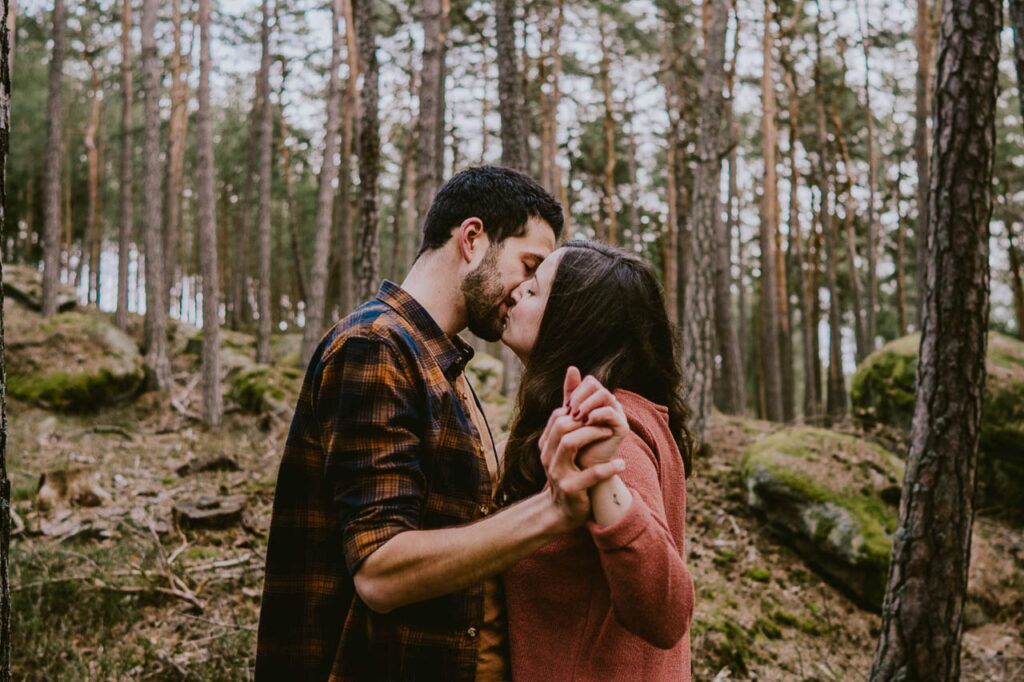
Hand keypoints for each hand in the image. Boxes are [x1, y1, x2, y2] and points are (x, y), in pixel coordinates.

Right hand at [539, 367, 625, 529]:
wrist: (562, 512)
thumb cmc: (570, 470)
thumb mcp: (568, 440)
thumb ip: (571, 406)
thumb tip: (574, 369)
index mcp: (547, 443)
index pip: (559, 415)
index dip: (578, 409)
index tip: (597, 411)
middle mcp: (547, 456)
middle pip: (561, 425)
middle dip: (585, 420)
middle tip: (605, 419)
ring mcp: (557, 473)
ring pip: (570, 444)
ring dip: (593, 435)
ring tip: (611, 433)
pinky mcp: (570, 490)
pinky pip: (589, 476)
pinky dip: (606, 468)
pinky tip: (621, 463)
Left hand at [566, 374, 628, 468]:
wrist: (582, 469)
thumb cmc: (574, 443)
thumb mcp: (569, 416)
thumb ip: (571, 394)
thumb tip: (572, 367)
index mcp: (598, 401)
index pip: (589, 382)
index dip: (576, 391)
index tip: (566, 407)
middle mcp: (610, 405)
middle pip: (596, 385)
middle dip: (580, 396)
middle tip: (570, 411)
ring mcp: (617, 415)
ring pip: (604, 394)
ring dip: (587, 404)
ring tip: (577, 416)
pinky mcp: (622, 427)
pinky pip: (611, 412)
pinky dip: (597, 414)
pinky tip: (587, 422)